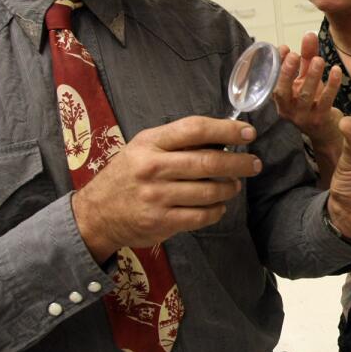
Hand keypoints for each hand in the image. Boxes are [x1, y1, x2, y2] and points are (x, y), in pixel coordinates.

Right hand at [71, 117, 260, 261]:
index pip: (195, 129)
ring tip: (233, 186)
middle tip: (254, 164)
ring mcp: (156, 197)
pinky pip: (202, 216)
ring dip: (229, 189)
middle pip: (208, 163)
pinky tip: (218, 206)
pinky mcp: (161, 222)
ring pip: (209, 192)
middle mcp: (152, 167)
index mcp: (150, 143)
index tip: (248, 133)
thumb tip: (222, 139)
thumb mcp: (143, 148)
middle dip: (239, 163)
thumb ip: (177, 142)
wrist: (96, 214)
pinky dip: (217, 210)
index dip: (226, 130)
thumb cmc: (127, 176)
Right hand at [273, 32, 343, 182]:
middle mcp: (287, 110)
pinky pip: (326, 101)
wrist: (325, 130)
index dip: (278, 65)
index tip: (283, 48)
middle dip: (288, 72)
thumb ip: (307, 57)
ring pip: (305, 96)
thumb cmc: (312, 100)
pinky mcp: (320, 119)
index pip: (275, 82)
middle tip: (296, 54)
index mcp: (280, 99)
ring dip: (311, 76)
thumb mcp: (306, 78)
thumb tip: (309, 34)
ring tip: (318, 60)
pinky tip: (336, 71)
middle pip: (284, 92)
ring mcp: (303, 117)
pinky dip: (331, 85)